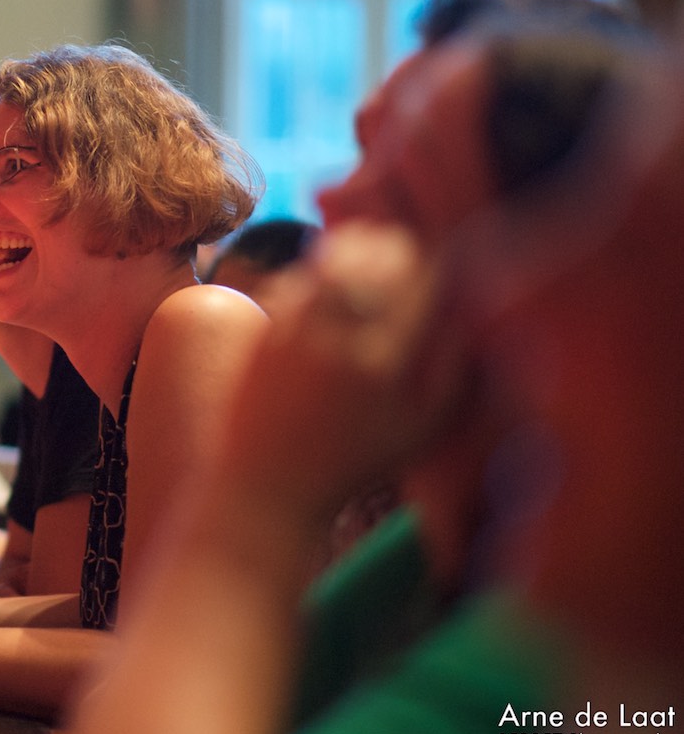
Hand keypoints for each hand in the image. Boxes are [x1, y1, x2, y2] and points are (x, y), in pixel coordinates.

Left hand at [218, 221, 464, 521]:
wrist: (272, 486)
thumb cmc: (357, 461)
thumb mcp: (422, 427)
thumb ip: (453, 368)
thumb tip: (469, 309)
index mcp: (387, 366)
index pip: (422, 285)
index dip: (438, 263)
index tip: (444, 259)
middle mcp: (340, 343)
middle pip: (376, 262)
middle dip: (395, 248)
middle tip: (406, 247)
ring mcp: (296, 335)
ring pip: (333, 265)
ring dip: (355, 254)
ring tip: (371, 256)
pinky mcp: (264, 334)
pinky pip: (296, 283)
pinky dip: (317, 277)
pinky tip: (330, 286)